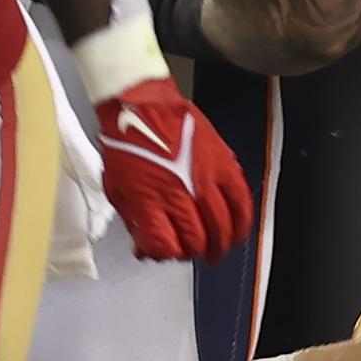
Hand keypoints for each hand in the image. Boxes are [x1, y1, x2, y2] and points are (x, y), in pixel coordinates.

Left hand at [93, 78, 253, 263]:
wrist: (142, 106)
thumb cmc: (127, 144)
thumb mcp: (117, 189)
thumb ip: (134, 221)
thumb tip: (145, 246)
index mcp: (148, 201)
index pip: (165, 246)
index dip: (169, 255)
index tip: (169, 253)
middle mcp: (178, 194)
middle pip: (197, 239)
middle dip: (197, 252)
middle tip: (198, 253)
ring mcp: (203, 179)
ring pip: (221, 225)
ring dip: (222, 242)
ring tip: (219, 248)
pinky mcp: (222, 164)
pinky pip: (240, 199)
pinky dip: (242, 219)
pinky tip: (239, 230)